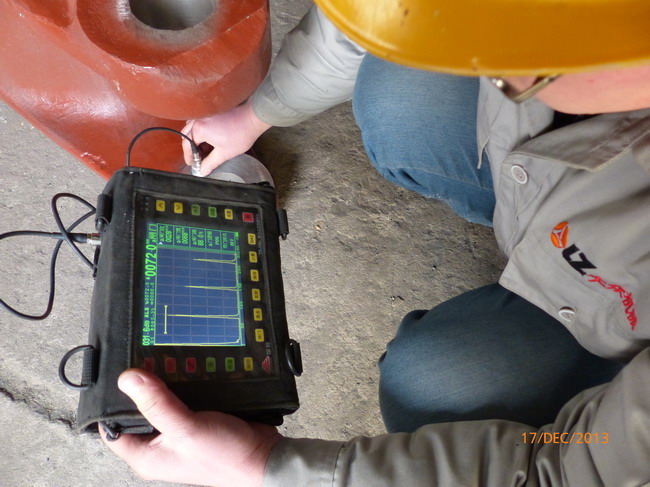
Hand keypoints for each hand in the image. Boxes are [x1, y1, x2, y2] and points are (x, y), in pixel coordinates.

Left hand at [101, 369, 281, 486]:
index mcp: (146, 455)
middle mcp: (159, 444)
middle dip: (140, 386)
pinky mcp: (197, 419)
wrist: (264, 457)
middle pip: (137, 409)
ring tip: (161, 356)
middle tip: (141, 357)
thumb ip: (157, 404)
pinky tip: (186, 366)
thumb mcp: (186, 429)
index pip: (112, 427)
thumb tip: (128, 378)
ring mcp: (178, 432)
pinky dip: (183, 382)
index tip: (116, 372)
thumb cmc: (225, 457)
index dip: (111, 401)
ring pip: (162, 400)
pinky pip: (183, 397)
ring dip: (163, 381)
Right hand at [182, 98, 271, 175]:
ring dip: (194, 138)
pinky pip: (199, 121)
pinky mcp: (211, 112)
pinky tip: (208, 138)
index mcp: (200, 129)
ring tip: (202, 149)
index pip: (188, 145)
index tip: (192, 163)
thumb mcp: (224, 153)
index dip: (189, 156)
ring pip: (191, 127)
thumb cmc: (240, 135)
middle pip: (187, 134)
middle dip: (190, 148)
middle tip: (196, 158)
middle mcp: (199, 119)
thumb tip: (202, 170)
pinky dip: (199, 130)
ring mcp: (204, 114)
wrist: (252, 119)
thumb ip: (210, 163)